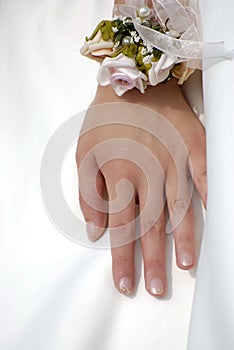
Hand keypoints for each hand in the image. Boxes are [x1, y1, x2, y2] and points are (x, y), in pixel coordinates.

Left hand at [76, 79, 206, 296]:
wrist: (133, 83)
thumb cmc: (106, 120)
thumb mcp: (84, 154)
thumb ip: (90, 196)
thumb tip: (97, 232)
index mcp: (119, 175)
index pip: (120, 227)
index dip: (122, 259)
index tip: (125, 284)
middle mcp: (148, 172)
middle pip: (150, 225)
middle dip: (153, 260)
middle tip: (157, 289)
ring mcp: (173, 159)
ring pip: (178, 207)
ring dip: (182, 239)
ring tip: (186, 266)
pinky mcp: (193, 146)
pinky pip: (204, 175)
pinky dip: (210, 198)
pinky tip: (215, 219)